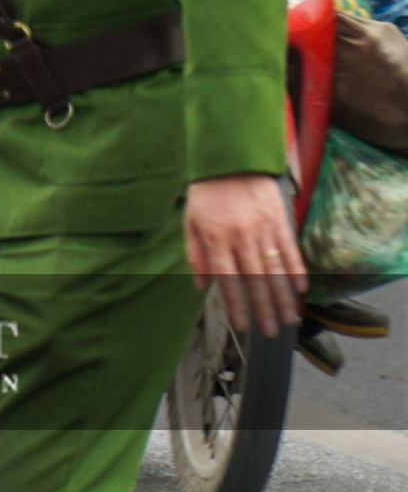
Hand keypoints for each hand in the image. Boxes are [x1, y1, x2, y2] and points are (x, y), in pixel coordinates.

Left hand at [184, 173, 305, 335]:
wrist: (230, 159)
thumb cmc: (206, 193)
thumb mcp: (190, 221)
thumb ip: (196, 254)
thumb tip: (201, 286)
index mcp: (215, 238)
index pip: (227, 279)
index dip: (235, 304)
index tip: (241, 326)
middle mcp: (240, 236)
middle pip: (254, 280)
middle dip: (262, 309)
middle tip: (270, 332)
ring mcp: (262, 228)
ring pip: (275, 270)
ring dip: (283, 297)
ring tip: (289, 318)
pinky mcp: (279, 220)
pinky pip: (290, 250)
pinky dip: (296, 271)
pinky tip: (301, 290)